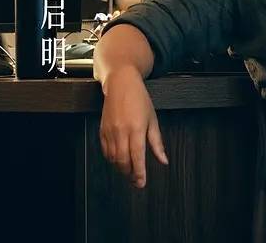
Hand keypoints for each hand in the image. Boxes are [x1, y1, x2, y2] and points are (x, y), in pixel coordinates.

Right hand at [99, 67, 168, 187]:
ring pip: (113, 158)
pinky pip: (105, 150)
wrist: (121, 83)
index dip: (139, 173)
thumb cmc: (139, 99)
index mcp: (136, 129)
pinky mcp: (102, 130)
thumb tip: (163, 160)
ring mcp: (110, 131)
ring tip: (128, 170)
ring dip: (120, 167)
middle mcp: (121, 131)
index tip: (141, 183)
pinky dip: (111, 158)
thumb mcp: (152, 120)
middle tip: (136, 180)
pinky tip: (118, 159)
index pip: (137, 157)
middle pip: (123, 161)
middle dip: (129, 173)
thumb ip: (157, 142)